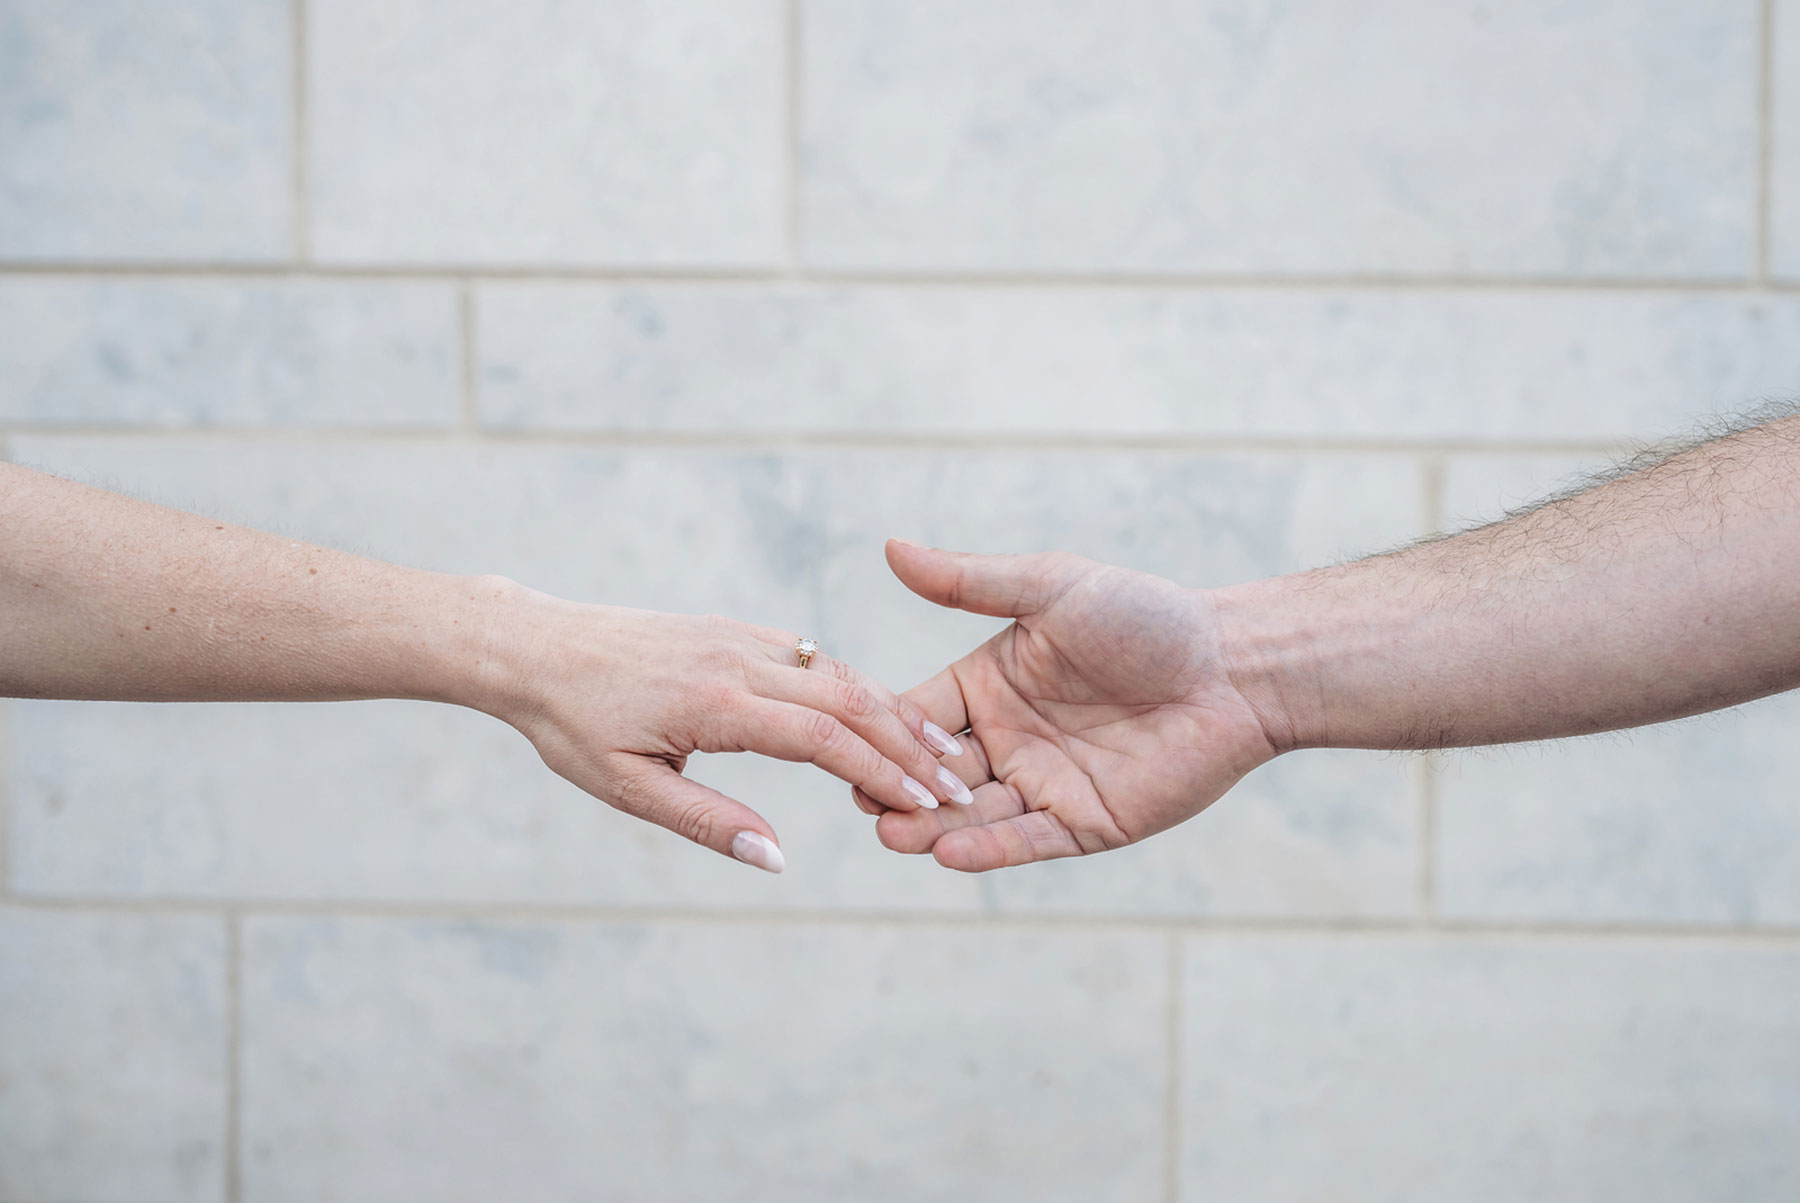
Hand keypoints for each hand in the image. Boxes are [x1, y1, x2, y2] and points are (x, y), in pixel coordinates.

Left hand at [475, 579, 968, 872]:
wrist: (534, 648)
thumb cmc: (572, 725)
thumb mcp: (627, 788)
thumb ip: (706, 821)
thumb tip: (776, 858)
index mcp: (717, 703)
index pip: (824, 739)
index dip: (883, 773)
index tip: (928, 803)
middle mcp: (741, 660)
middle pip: (850, 699)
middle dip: (910, 744)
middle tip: (958, 784)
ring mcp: (741, 637)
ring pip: (839, 671)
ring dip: (893, 710)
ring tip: (938, 750)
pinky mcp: (735, 629)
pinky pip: (812, 655)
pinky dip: (856, 684)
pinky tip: (882, 711)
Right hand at [867, 542, 1278, 871]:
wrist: (1235, 667)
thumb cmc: (1148, 617)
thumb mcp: (1051, 589)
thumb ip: (969, 582)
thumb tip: (891, 547)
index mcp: (990, 685)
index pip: (918, 713)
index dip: (883, 728)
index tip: (840, 741)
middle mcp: (1008, 739)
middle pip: (935, 772)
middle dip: (898, 787)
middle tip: (861, 799)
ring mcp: (1044, 785)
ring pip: (972, 815)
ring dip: (931, 827)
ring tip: (892, 833)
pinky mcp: (1085, 823)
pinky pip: (1026, 840)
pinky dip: (988, 849)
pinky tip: (949, 851)